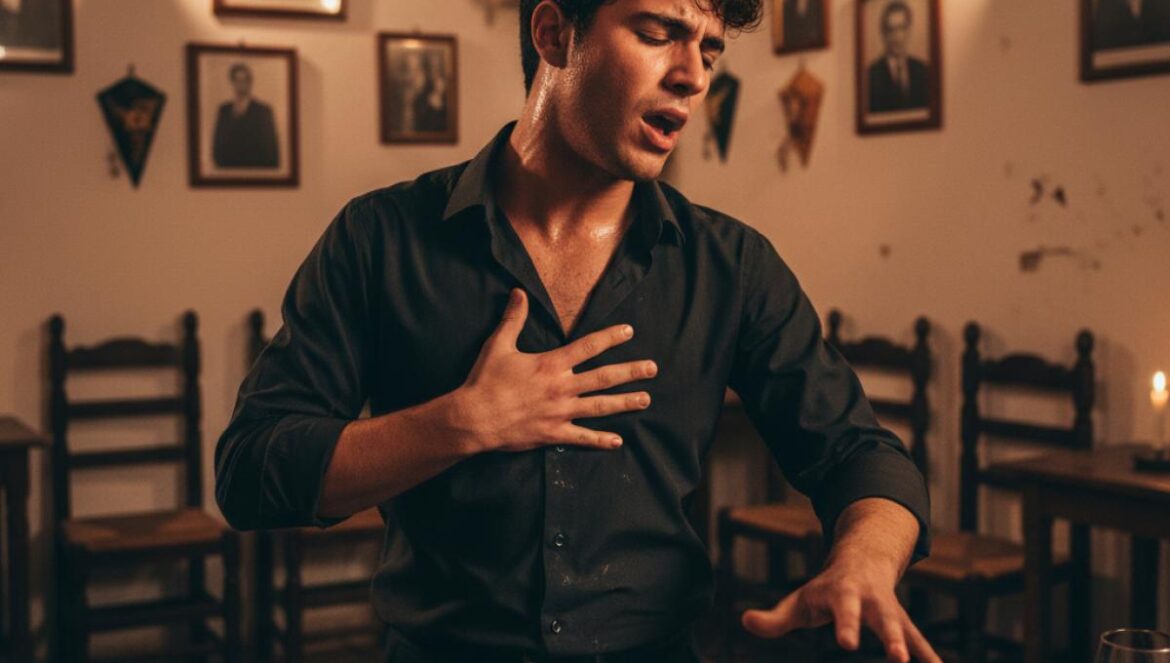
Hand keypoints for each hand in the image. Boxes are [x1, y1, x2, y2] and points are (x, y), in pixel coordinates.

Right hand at [457, 288, 656, 453]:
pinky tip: (617, 441)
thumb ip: (513, 318)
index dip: (611, 337)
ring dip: (625, 403)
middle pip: (604, 377)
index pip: (588, 347)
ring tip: (645, 399)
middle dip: (631, 372)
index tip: (629, 331)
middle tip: (653, 369)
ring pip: (600, 406)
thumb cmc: (485, 380)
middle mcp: (562, 387)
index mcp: (551, 364)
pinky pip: (582, 437)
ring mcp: (560, 412)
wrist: (474, 418)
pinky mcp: (553, 433)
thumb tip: (519, 292)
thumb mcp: (498, 345)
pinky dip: (600, 440)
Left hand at [740, 555, 940, 662]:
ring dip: (914, 649)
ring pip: (906, 630)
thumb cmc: (825, 590)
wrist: (863, 561)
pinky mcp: (904, 624)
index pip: (843, 610)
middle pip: (882, 619)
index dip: (845, 625)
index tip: (847, 644)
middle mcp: (871, 600)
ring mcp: (891, 612)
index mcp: (843, 593)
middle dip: (890, 637)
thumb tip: (746, 620)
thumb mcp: (799, 601)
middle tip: (896, 659)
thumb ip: (774, 617)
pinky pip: (921, 642)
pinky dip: (930, 657)